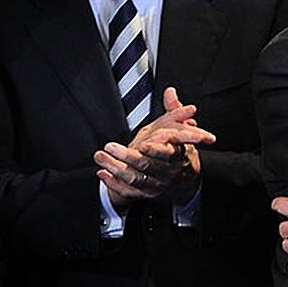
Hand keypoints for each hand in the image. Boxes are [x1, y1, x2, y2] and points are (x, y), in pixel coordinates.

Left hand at [95, 88, 214, 210]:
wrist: (187, 181)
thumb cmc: (180, 150)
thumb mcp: (180, 130)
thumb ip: (174, 111)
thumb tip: (170, 92)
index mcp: (178, 155)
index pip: (168, 153)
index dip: (155, 150)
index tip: (142, 144)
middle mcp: (168, 172)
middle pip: (146, 165)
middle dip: (126, 156)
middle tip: (109, 146)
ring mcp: (157, 184)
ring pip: (134, 179)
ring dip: (115, 168)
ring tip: (100, 156)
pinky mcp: (147, 194)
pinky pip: (128, 192)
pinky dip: (113, 184)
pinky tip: (102, 173)